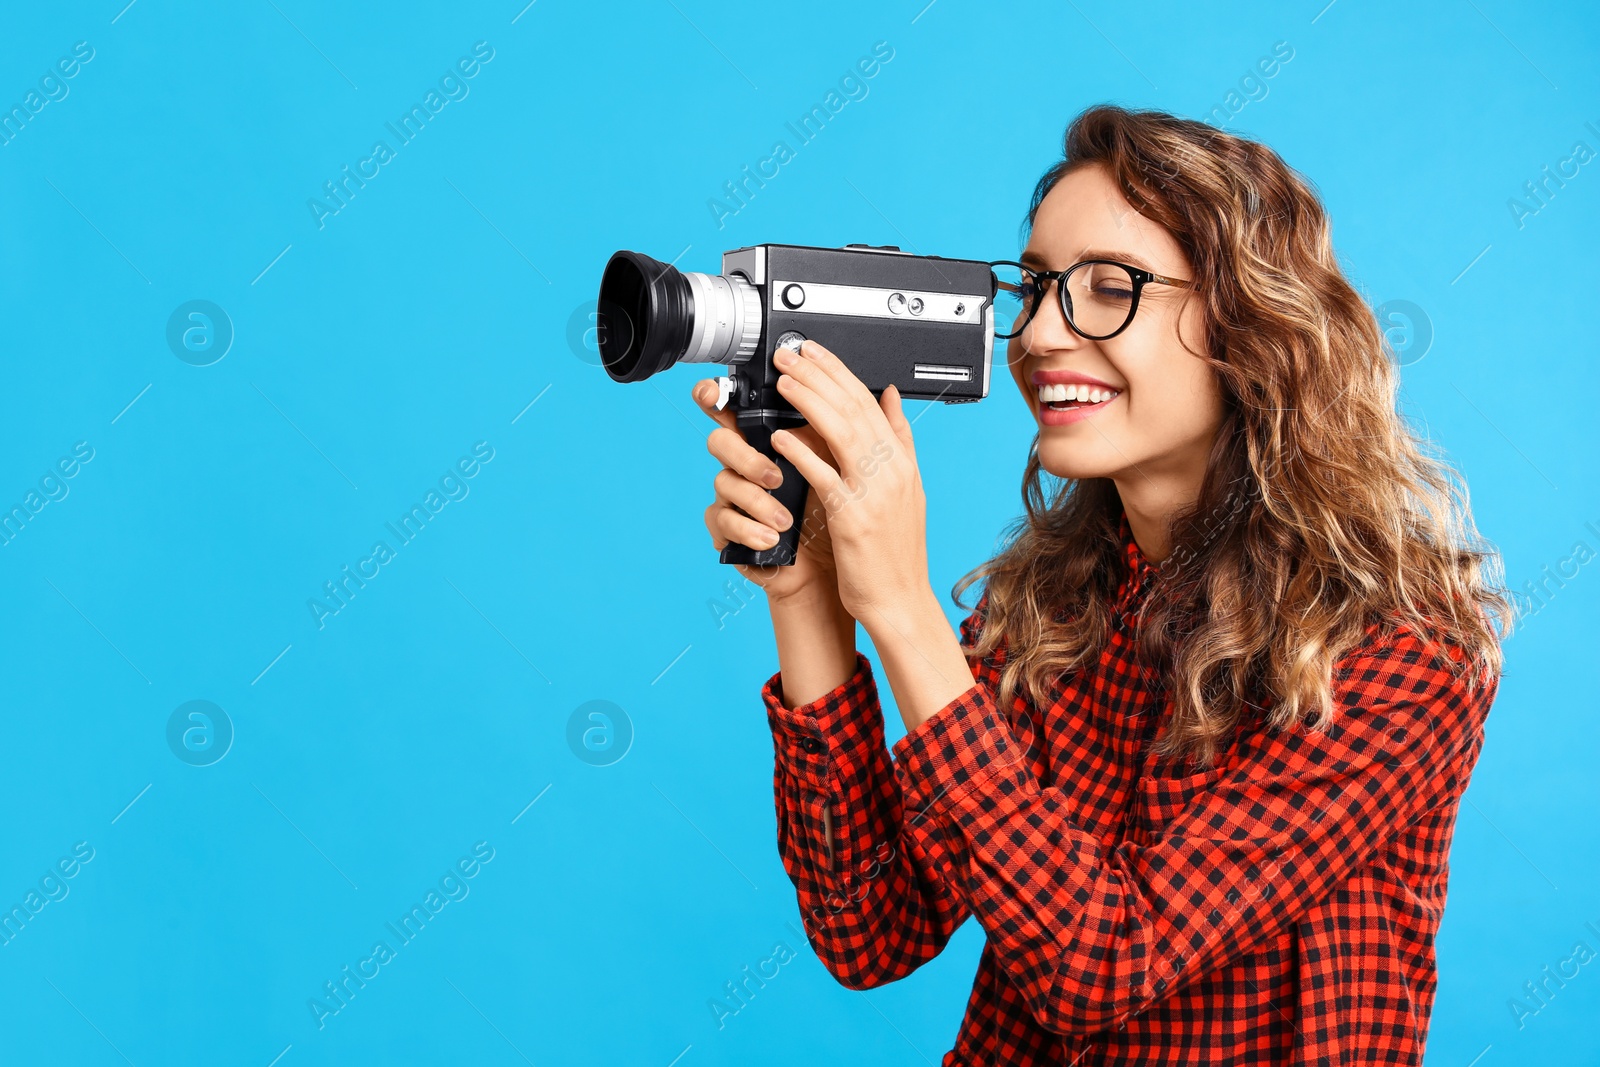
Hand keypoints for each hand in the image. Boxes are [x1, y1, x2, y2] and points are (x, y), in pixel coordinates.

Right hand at [693, 377, 842, 604]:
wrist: (835, 575)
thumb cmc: (840, 522)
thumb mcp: (856, 474)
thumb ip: (860, 433)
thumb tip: (886, 393)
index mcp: (774, 444)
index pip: (741, 411)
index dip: (717, 395)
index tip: (712, 391)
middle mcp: (751, 466)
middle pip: (722, 441)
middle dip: (745, 457)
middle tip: (775, 477)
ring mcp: (738, 500)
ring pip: (723, 483)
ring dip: (756, 501)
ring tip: (784, 519)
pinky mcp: (733, 534)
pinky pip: (725, 524)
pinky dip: (750, 531)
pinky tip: (772, 538)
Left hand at [768, 339, 930, 625]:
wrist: (899, 599)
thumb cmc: (896, 550)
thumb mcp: (907, 487)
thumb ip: (897, 438)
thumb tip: (889, 394)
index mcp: (902, 461)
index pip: (871, 402)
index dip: (839, 372)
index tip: (813, 352)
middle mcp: (892, 471)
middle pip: (854, 409)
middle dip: (819, 376)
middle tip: (790, 356)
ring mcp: (874, 493)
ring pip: (841, 433)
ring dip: (809, 402)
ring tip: (784, 382)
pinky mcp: (853, 517)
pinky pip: (824, 477)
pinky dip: (802, 453)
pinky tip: (780, 438)